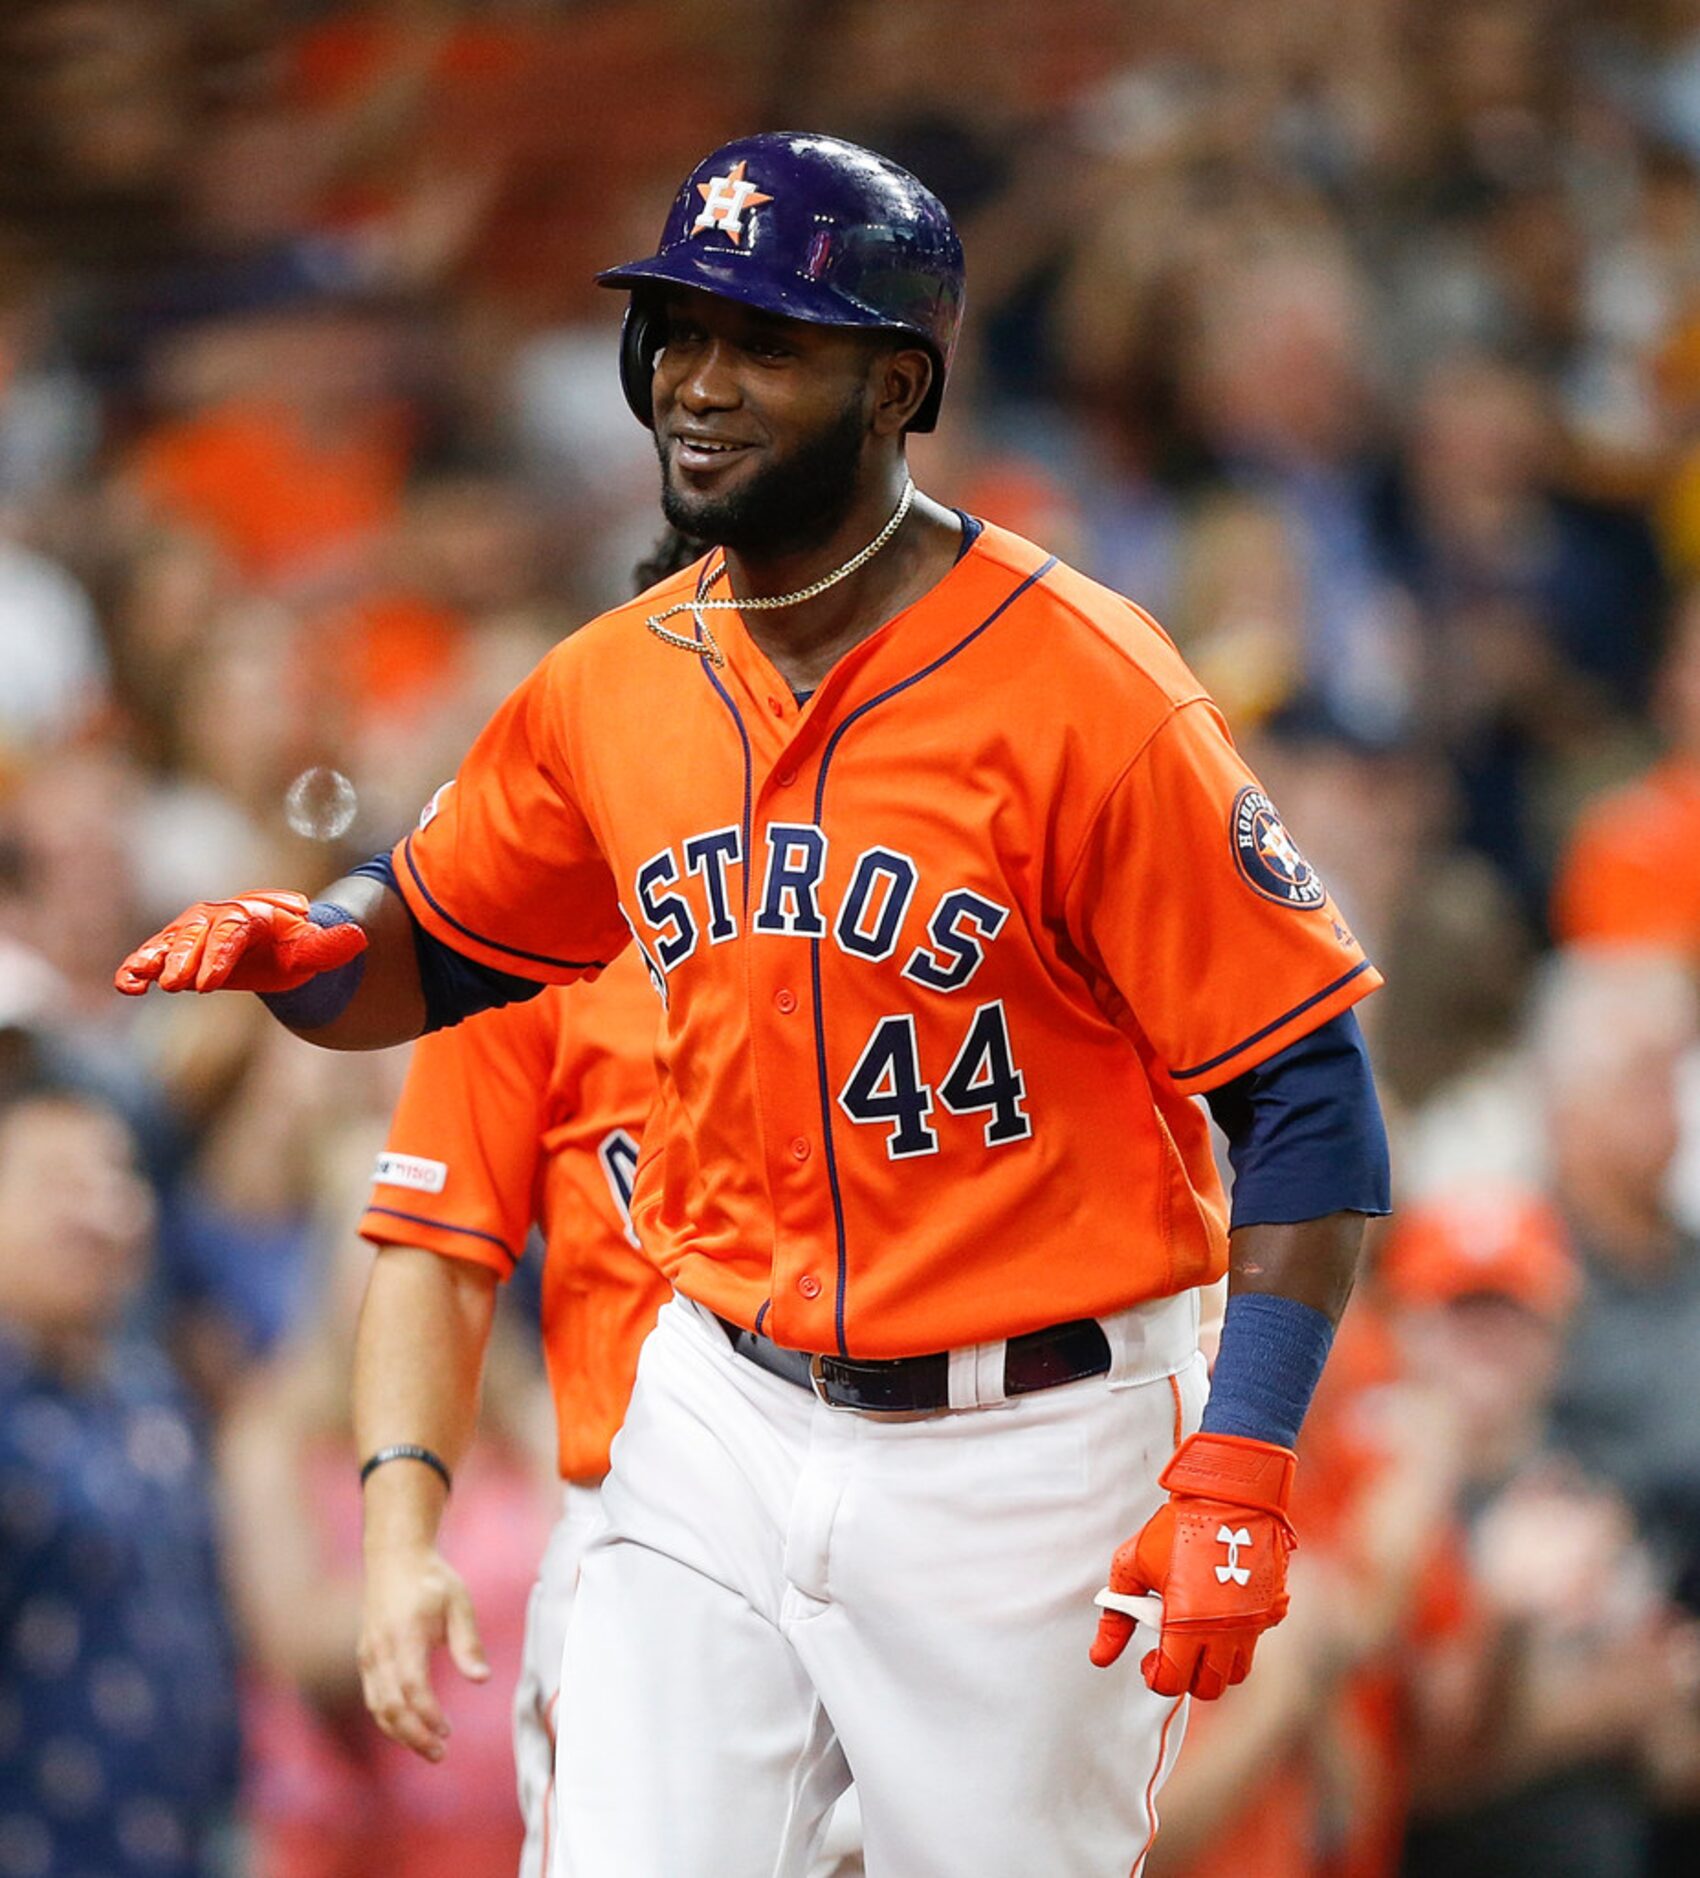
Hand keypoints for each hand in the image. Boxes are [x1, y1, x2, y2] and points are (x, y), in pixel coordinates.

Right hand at [114, 892, 366, 996]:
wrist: (277, 948)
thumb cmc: (294, 949)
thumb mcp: (313, 949)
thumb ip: (330, 946)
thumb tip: (358, 937)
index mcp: (253, 912)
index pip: (233, 930)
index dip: (219, 955)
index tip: (208, 984)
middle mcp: (218, 915)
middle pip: (197, 934)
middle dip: (184, 959)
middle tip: (175, 985)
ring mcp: (194, 931)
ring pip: (170, 942)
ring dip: (153, 960)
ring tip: (138, 981)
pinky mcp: (176, 948)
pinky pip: (152, 955)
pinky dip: (136, 967)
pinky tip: (125, 987)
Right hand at [358, 1542, 489, 1760]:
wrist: (393, 1558)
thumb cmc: (431, 1580)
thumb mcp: (459, 1603)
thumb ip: (467, 1642)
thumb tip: (481, 1680)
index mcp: (404, 1634)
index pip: (411, 1686)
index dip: (427, 1714)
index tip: (447, 1732)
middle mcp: (380, 1649)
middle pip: (390, 1706)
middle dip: (414, 1735)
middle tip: (440, 1754)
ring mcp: (368, 1655)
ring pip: (377, 1707)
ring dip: (401, 1733)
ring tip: (429, 1748)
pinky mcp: (365, 1659)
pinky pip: (373, 1698)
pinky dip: (390, 1719)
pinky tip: (411, 1729)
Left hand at [1091, 1431, 1296, 1699]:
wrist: (1229, 1493)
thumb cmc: (1178, 1525)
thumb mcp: (1132, 1564)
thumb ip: (1115, 1616)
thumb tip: (1100, 1655)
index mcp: (1187, 1624)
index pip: (1172, 1681)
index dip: (1155, 1676)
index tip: (1149, 1659)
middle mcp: (1225, 1631)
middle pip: (1207, 1687)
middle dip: (1186, 1676)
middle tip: (1173, 1651)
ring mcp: (1253, 1623)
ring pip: (1234, 1672)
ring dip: (1214, 1663)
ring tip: (1197, 1634)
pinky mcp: (1273, 1609)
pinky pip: (1255, 1641)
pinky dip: (1238, 1638)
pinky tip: (1221, 1612)